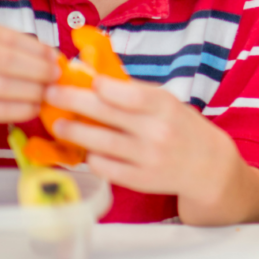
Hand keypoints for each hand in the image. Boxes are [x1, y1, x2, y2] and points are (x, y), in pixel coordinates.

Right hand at [0, 23, 57, 130]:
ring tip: (49, 94)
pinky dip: (23, 109)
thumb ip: (19, 48)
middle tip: (56, 77)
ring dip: (34, 91)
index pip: (13, 39)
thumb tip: (55, 58)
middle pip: (10, 61)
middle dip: (40, 70)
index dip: (39, 50)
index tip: (56, 59)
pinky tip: (35, 108)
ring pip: (6, 86)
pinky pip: (0, 109)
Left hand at [46, 75, 258, 221]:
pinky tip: (85, 149)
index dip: (101, 86)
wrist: (207, 166)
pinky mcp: (138, 180)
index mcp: (166, 107)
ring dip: (72, 131)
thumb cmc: (182, 127)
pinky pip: (103, 166)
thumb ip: (135, 92)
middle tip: (50, 95)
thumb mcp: (168, 103)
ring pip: (99, 143)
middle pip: (106, 115)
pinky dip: (90, 156)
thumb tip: (92, 77)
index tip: (79, 78)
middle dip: (72, 102)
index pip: (129, 94)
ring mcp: (147, 158)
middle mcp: (157, 132)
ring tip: (58, 124)